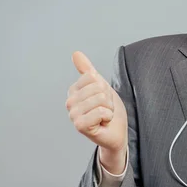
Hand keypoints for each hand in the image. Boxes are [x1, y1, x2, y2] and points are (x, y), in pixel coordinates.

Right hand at [66, 51, 127, 171]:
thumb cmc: (109, 110)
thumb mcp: (101, 86)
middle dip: (108, 99)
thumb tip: (76, 53)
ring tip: (104, 116)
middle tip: (105, 110)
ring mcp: (73, 115)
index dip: (104, 87)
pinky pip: (100, 111)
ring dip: (109, 109)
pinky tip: (103, 123)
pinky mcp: (80, 126)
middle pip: (98, 88)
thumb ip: (88, 71)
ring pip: (100, 99)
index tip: (103, 99)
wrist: (116, 132)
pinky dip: (107, 117)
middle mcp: (70, 102)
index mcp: (73, 91)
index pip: (92, 77)